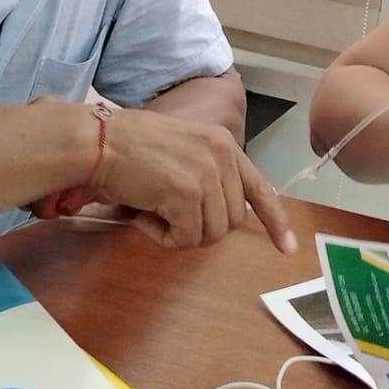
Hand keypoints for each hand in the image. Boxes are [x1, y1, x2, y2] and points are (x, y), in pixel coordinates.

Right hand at [89, 104, 296, 255]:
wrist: (101, 141)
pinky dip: (163, 237)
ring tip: (154, 211)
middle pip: (232, 221)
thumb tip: (221, 218)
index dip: (275, 221)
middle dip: (202, 228)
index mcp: (223, 144)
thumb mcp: (183, 151)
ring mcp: (207, 174)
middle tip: (169, 216)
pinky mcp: (187, 194)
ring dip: (180, 233)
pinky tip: (145, 215)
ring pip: (211, 234)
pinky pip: (185, 239)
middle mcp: (222, 156)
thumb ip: (207, 177)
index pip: (261, 188)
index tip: (287, 247)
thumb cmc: (130, 147)